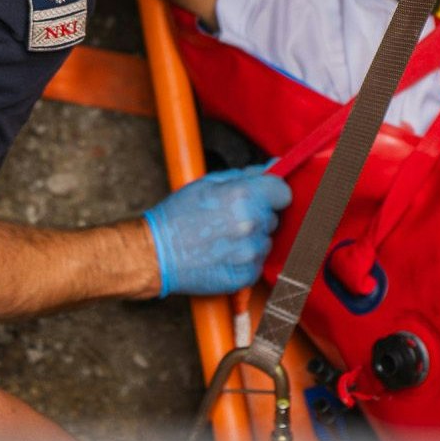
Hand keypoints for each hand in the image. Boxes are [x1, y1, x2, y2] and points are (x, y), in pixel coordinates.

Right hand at [143, 164, 291, 296]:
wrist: (157, 254)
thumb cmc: (177, 216)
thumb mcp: (207, 183)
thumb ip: (246, 174)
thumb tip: (274, 166)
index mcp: (242, 196)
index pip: (283, 191)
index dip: (272, 193)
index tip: (263, 196)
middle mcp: (251, 224)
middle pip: (273, 216)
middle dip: (258, 215)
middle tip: (229, 218)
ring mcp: (250, 252)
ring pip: (266, 240)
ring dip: (252, 238)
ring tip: (223, 237)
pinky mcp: (247, 274)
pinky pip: (258, 261)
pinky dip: (245, 258)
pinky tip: (223, 253)